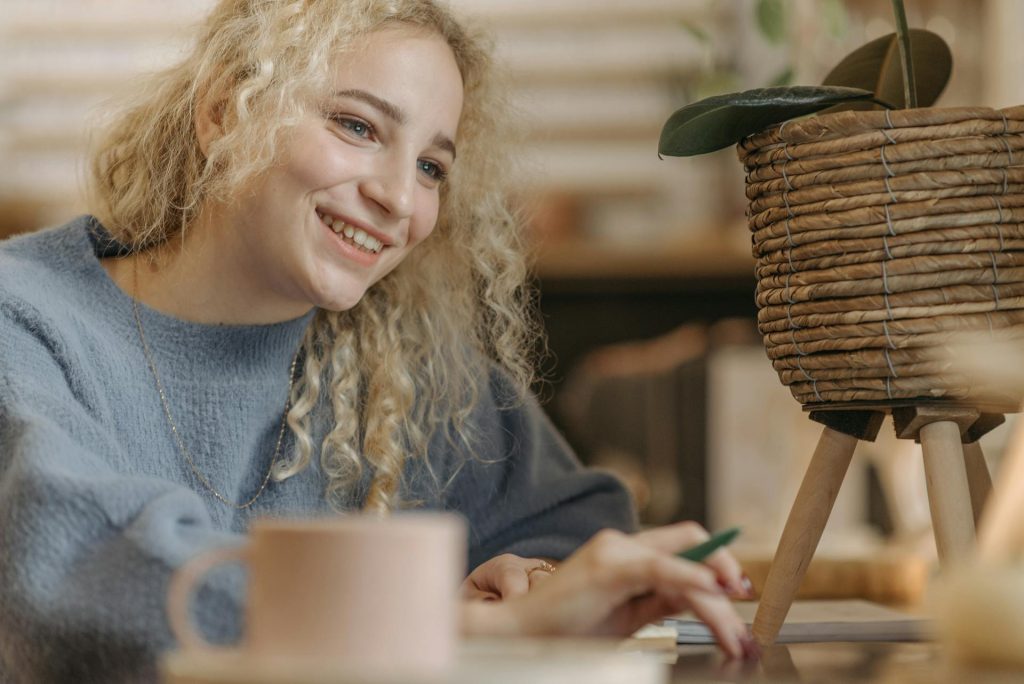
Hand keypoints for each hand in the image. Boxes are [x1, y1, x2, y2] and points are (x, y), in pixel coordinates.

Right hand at [462, 522, 756, 659]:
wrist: (520, 634)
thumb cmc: (566, 629)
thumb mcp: (627, 615)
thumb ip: (663, 599)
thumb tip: (704, 596)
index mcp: (628, 554)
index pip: (686, 545)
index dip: (719, 563)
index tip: (740, 594)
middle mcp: (622, 543)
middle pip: (693, 544)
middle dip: (728, 578)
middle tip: (745, 627)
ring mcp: (614, 550)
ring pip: (684, 560)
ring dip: (717, 598)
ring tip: (733, 636)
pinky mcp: (607, 567)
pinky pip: (660, 568)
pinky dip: (691, 577)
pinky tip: (712, 591)